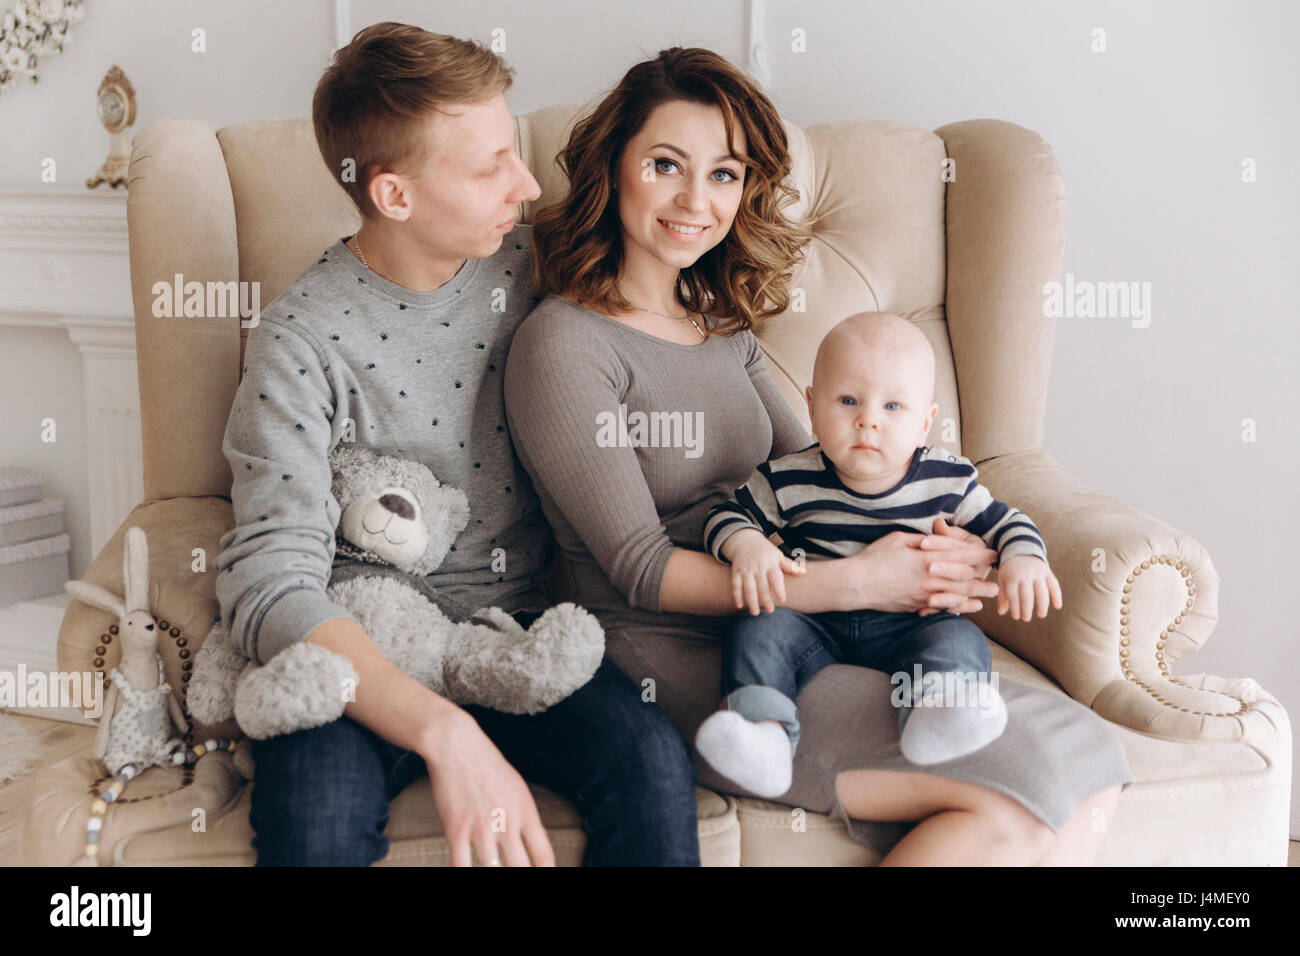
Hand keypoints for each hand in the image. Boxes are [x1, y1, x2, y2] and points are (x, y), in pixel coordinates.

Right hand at [420, 704, 554, 866]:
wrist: (457, 746)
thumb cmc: (487, 764)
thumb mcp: (517, 787)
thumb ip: (526, 817)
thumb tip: (535, 842)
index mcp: (525, 812)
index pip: (544, 854)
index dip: (547, 872)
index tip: (544, 875)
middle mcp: (507, 823)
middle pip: (521, 868)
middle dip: (520, 876)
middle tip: (515, 875)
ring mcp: (481, 829)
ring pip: (492, 870)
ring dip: (492, 872)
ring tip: (492, 868)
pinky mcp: (456, 831)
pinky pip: (461, 866)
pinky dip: (464, 872)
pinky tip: (467, 870)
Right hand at [723, 529, 805, 614]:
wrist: (745, 541)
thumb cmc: (765, 551)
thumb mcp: (778, 556)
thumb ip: (789, 566)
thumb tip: (804, 572)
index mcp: (770, 563)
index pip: (775, 577)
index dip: (779, 588)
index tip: (782, 599)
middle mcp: (758, 567)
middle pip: (762, 585)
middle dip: (765, 599)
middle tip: (770, 611)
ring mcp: (746, 570)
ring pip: (748, 587)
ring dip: (751, 600)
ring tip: (755, 613)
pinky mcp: (736, 572)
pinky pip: (735, 584)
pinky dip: (736, 595)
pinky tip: (739, 605)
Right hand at [840, 520, 998, 614]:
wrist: (856, 585)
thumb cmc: (874, 558)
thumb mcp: (896, 540)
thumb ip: (919, 540)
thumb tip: (934, 538)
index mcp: (926, 559)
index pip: (959, 555)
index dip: (978, 554)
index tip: (992, 553)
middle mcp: (929, 579)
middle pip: (964, 578)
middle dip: (983, 576)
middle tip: (998, 576)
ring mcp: (924, 595)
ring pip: (957, 595)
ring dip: (976, 594)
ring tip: (990, 593)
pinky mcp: (916, 606)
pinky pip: (943, 607)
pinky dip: (959, 606)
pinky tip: (968, 606)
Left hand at [995, 554, 1062, 621]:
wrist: (1021, 550)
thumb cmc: (1010, 571)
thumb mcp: (1003, 580)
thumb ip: (1003, 596)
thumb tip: (1001, 613)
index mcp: (1012, 577)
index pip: (1013, 596)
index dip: (1015, 608)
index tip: (1016, 617)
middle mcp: (1025, 574)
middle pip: (1027, 595)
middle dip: (1027, 609)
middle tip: (1026, 619)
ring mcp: (1037, 573)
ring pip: (1042, 591)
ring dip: (1042, 605)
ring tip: (1041, 615)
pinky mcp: (1047, 571)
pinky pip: (1054, 585)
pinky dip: (1057, 596)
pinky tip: (1058, 606)